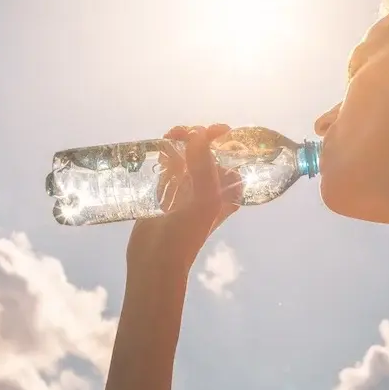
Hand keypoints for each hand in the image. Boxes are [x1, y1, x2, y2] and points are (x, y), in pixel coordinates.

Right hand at [126, 124, 241, 274]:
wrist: (155, 259)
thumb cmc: (186, 234)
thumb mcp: (204, 200)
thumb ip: (205, 166)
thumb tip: (198, 134)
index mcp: (227, 192)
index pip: (233, 158)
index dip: (226, 140)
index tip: (215, 130)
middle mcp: (210, 188)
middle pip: (208, 151)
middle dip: (199, 136)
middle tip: (185, 133)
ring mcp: (187, 188)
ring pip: (188, 155)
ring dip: (182, 140)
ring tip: (172, 136)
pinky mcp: (166, 190)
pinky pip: (170, 163)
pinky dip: (167, 151)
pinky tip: (162, 145)